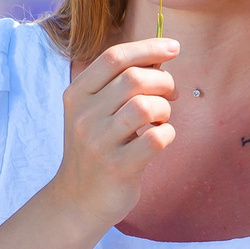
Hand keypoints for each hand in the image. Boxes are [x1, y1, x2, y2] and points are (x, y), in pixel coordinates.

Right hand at [53, 37, 178, 230]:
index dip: (148, 48)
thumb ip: (119, 84)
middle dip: (164, 81)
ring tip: (162, 118)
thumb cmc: (97, 148)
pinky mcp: (118, 168)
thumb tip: (160, 56)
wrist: (78, 200)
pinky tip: (161, 138)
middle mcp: (83, 116)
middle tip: (172, 93)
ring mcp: (99, 143)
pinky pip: (157, 138)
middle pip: (134, 79)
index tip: (174, 48)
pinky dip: (168, 134)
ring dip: (165, 108)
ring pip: (146, 107)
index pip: (114, 58)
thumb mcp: (94, 112)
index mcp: (76, 95)